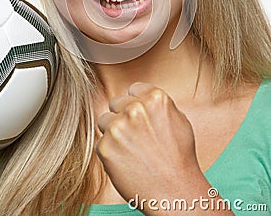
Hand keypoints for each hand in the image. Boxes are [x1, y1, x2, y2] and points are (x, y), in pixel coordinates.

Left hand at [95, 82, 203, 210]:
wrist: (175, 192)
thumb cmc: (180, 158)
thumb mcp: (178, 120)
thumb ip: (157, 105)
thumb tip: (141, 98)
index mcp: (155, 98)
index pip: (133, 89)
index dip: (136, 104)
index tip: (141, 118)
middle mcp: (135, 108)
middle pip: (116, 103)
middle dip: (123, 117)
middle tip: (136, 137)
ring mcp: (118, 127)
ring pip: (105, 121)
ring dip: (113, 133)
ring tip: (131, 150)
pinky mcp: (105, 146)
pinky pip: (101, 142)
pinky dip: (110, 152)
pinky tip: (126, 162)